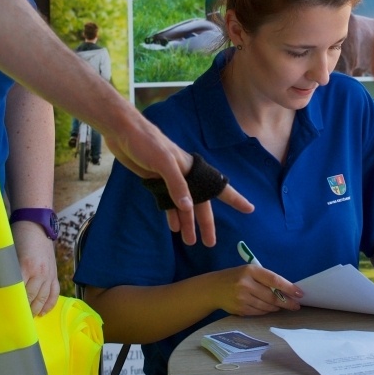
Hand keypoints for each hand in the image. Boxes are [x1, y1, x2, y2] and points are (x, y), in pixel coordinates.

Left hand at [10, 219, 59, 315]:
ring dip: (35, 310)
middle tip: (15, 320)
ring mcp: (48, 273)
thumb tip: (0, 288)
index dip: (13, 303)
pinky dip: (49, 304)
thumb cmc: (18, 237)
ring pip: (43, 298)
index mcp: (25, 266)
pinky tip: (43, 312)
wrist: (36, 225)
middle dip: (24, 310)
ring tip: (28, 318)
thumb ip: (8, 270)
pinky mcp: (54, 273)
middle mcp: (39, 272)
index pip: (18, 291)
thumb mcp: (9, 253)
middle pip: (31, 298)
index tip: (7, 313)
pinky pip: (54, 292)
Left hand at [104, 114, 252, 247]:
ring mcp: (169, 179)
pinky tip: (173, 227)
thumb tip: (188, 208)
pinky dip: (171, 214)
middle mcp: (184, 176)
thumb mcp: (163, 162)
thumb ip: (176, 185)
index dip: (234, 199)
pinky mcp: (155, 181)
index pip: (217, 187)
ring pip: (184, 206)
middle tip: (210, 243)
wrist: (123, 131)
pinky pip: (168, 202)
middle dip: (205, 223)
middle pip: (200, 203)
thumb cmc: (147, 142)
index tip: (249, 209)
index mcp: (191, 169)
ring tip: (190, 241)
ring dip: (187, 222)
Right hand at [211, 265, 302, 316]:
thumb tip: (286, 290)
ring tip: (283, 306)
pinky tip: (270, 308)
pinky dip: (267, 311)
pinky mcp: (240, 309)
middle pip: (272, 296)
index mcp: (250, 271)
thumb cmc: (235, 277)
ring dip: (277, 307)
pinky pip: (259, 312)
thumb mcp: (248, 271)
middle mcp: (245, 284)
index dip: (288, 287)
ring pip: (267, 306)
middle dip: (287, 302)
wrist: (213, 289)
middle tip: (296, 305)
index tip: (299, 293)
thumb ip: (264, 278)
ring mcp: (242, 298)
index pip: (274, 280)